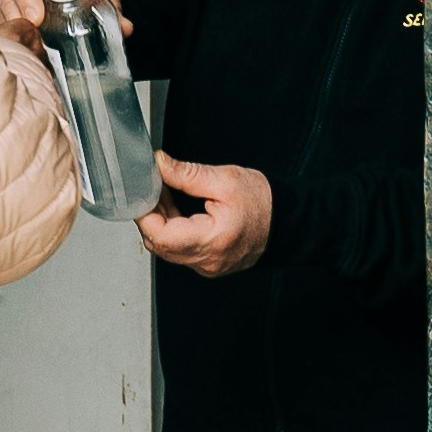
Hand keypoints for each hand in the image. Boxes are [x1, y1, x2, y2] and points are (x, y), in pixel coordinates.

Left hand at [138, 155, 272, 278]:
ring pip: (166, 248)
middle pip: (158, 244)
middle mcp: (206, 260)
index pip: (159, 235)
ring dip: (160, 222)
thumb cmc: (265, 203)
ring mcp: (206, 266)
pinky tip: (177, 210)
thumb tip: (159, 165)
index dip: (144, 212)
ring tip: (167, 195)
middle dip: (150, 215)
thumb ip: (187, 173)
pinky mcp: (208, 264)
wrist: (288, 222)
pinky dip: (172, 230)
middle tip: (155, 188)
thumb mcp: (225, 180)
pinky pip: (179, 250)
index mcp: (212, 240)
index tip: (144, 190)